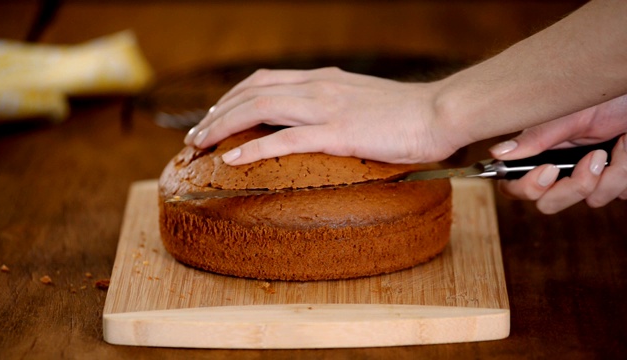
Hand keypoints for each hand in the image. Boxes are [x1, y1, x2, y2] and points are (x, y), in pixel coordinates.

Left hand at [184, 67, 462, 165]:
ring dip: (222, 127)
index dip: (232, 97)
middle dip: (216, 113)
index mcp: (322, 80)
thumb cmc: (406, 113)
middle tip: (194, 135)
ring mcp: (325, 108)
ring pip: (258, 110)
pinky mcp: (337, 133)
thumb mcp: (362, 102)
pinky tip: (231, 160)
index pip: (263, 81)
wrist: (439, 113)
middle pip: (251, 93)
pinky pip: (285, 139)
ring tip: (198, 145)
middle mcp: (317, 87)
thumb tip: (319, 124)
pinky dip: (254, 149)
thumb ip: (336, 107)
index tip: (214, 116)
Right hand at [489, 95, 626, 213]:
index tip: (550, 170)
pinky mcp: (613, 180)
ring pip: (590, 200)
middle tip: (596, 157)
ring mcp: (587, 176)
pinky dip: (625, 173)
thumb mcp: (568, 117)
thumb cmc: (605, 96)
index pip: (514, 186)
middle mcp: (559, 168)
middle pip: (549, 203)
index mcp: (539, 152)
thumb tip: (497, 153)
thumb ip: (535, 138)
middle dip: (575, 187)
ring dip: (611, 175)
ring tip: (621, 145)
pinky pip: (617, 194)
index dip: (528, 187)